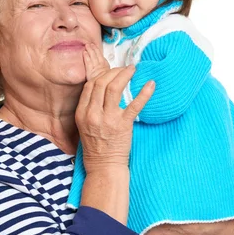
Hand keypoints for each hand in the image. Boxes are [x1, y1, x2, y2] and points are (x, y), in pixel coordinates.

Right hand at [76, 43, 154, 173]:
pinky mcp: (123, 125)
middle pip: (101, 82)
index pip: (90, 85)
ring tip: (133, 69)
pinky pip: (135, 105)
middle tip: (124, 69)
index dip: (102, 74)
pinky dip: (144, 93)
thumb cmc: (96, 146)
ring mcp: (108, 119)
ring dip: (125, 74)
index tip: (112, 72)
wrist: (103, 165)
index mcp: (82, 112)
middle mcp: (93, 114)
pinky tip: (151, 84)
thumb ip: (90, 107)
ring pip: (114, 87)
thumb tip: (102, 88)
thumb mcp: (84, 124)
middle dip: (114, 71)